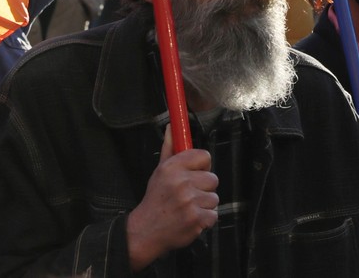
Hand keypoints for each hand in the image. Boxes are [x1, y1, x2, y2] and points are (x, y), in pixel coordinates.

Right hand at [126, 126, 218, 270]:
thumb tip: (172, 126)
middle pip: (213, 178)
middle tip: (188, 195)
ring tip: (188, 208)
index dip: (202, 166)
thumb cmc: (155, 199)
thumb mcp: (159, 172)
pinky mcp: (196, 218)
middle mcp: (181, 182)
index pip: (204, 156)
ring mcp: (190, 201)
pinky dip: (205, 219)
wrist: (144, 232)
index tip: (194, 174)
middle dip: (203, 188)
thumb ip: (169, 149)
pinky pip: (213, 214)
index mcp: (173, 167)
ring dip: (204, 205)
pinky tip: (190, 219)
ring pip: (214, 198)